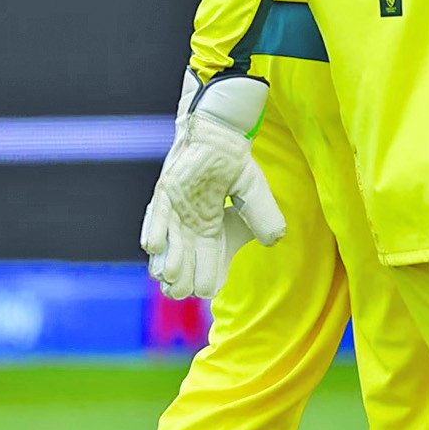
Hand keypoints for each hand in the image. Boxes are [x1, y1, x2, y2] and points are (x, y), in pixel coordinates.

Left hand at [142, 73, 285, 299]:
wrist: (219, 136)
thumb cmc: (235, 164)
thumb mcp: (255, 194)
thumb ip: (265, 216)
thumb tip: (275, 241)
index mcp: (212, 230)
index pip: (210, 262)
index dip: (209, 278)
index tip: (208, 290)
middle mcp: (190, 226)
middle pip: (184, 261)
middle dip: (182, 279)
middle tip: (181, 293)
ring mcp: (175, 211)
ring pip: (168, 244)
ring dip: (168, 261)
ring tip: (168, 277)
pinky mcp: (165, 193)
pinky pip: (156, 215)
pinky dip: (154, 231)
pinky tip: (153, 247)